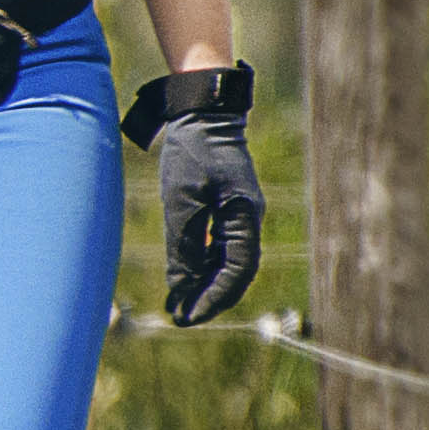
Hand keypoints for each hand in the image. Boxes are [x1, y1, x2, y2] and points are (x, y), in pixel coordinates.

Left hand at [129, 63, 261, 326]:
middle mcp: (248, 218)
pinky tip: (186, 275)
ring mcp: (240, 212)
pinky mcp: (229, 205)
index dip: (212, 298)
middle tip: (182, 317)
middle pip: (236, 271)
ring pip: (229, 260)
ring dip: (206, 282)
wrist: (204, 111)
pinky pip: (222, 244)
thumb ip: (182, 246)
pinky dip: (205, 263)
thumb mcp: (182, 201)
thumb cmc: (193, 152)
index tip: (187, 317)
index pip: (235, 272)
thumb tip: (180, 289)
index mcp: (244, 217)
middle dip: (211, 297)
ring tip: (180, 303)